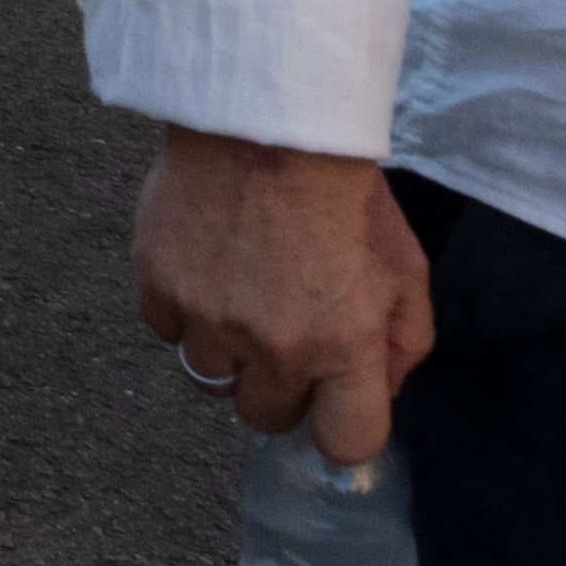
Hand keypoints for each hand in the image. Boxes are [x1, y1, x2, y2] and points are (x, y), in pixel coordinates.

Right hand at [134, 132, 432, 466]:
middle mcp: (274, 346)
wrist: (267, 122)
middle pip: (264, 417)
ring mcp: (209, 320)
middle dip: (278, 386)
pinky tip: (207, 270)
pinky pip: (167, 330)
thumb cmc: (343, 192)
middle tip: (285, 334)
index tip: (333, 403)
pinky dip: (184, 311)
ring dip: (227, 350)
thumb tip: (376, 391)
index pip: (345, 443)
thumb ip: (403, 344)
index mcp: (344, 346)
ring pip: (209, 378)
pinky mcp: (159, 286)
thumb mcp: (406, 268)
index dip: (340, 426)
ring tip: (242, 295)